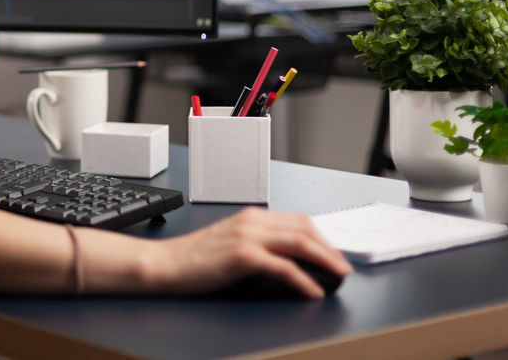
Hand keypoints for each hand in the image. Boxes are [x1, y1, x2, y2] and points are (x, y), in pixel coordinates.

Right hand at [140, 208, 350, 297]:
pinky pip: (284, 267)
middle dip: (330, 248)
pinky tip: (313, 290)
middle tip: (344, 267)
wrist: (163, 264)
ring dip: (325, 260)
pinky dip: (303, 280)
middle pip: (304, 229)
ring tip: (339, 276)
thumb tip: (287, 262)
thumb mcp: (228, 244)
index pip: (297, 221)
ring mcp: (247, 237)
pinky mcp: (242, 256)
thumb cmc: (192, 259)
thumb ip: (256, 245)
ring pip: (300, 243)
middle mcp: (251, 221)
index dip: (321, 237)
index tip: (334, 253)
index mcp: (249, 217)